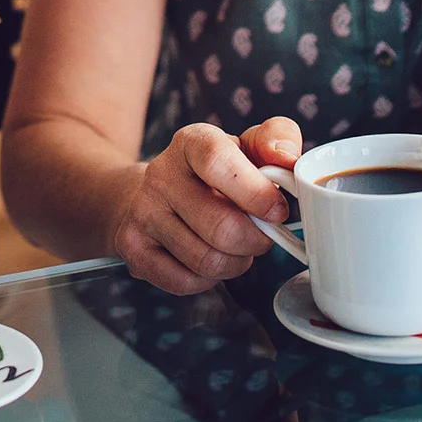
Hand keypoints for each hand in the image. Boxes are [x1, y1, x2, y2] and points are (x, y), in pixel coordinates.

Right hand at [110, 118, 302, 293]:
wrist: (154, 195)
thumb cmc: (214, 175)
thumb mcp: (246, 147)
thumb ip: (276, 140)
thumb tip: (288, 157)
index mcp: (191, 142)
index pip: (217, 161)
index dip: (255, 192)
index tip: (278, 211)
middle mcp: (160, 174)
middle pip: (221, 227)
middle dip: (256, 240)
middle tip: (262, 236)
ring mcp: (142, 212)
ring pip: (207, 260)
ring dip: (236, 263)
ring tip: (236, 248)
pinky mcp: (132, 248)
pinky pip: (185, 282)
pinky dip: (208, 280)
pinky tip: (209, 259)